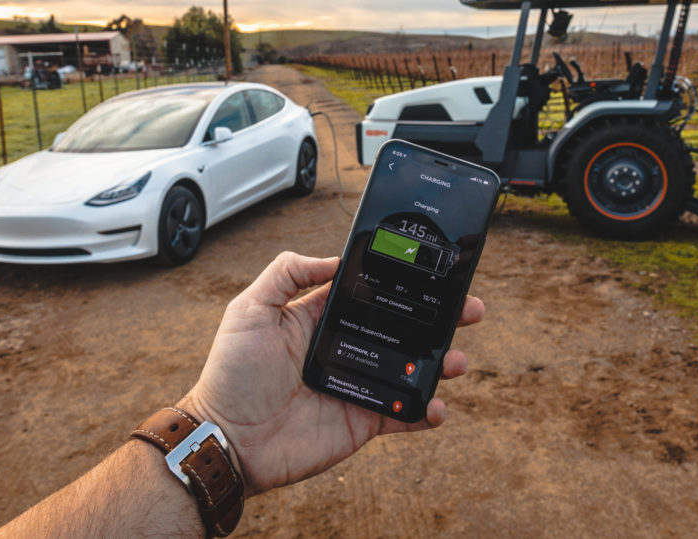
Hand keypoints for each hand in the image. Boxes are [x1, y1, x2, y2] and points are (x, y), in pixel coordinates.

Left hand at [178, 251, 483, 496]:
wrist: (229, 439)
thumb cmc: (232, 374)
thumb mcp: (249, 310)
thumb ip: (287, 273)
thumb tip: (333, 259)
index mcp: (322, 318)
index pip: (371, 293)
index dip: (402, 282)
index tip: (432, 270)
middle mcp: (346, 348)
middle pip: (402, 327)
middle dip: (439, 317)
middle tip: (468, 308)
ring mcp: (358, 384)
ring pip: (411, 368)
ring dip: (440, 361)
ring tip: (456, 358)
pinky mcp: (363, 421)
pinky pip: (404, 415)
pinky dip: (426, 412)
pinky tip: (438, 404)